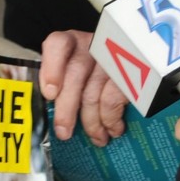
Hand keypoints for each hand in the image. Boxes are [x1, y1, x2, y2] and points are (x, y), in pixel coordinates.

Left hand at [39, 30, 128, 146]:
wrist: (130, 65)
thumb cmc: (92, 75)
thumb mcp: (73, 73)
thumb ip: (60, 87)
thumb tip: (53, 119)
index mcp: (71, 43)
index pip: (58, 44)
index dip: (51, 68)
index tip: (49, 93)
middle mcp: (91, 46)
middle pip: (75, 76)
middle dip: (67, 109)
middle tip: (64, 132)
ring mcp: (112, 58)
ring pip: (93, 93)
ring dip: (92, 122)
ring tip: (95, 138)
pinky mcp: (129, 73)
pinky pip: (114, 100)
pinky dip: (111, 119)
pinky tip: (112, 128)